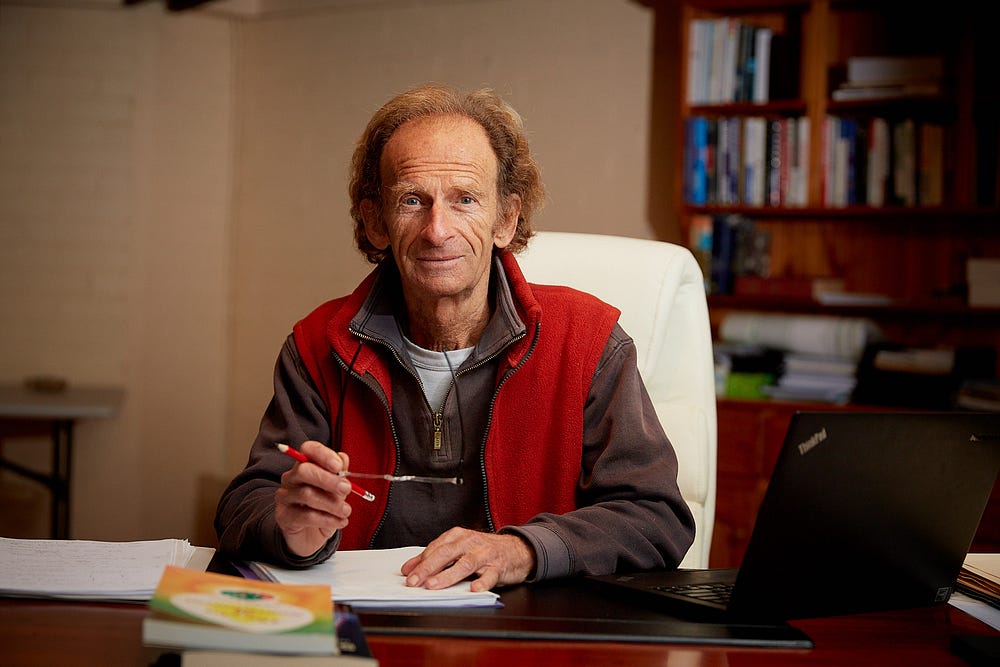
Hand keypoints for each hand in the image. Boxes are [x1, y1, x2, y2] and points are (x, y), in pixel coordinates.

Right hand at [274, 441, 353, 556]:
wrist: (310, 536)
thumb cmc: (324, 507)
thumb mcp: (336, 490)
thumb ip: (340, 474)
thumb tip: (343, 458)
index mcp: (304, 465)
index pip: (308, 449)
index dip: (323, 455)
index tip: (339, 467)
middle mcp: (291, 478)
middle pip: (304, 470)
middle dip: (328, 479)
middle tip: (347, 489)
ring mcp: (285, 497)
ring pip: (307, 494)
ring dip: (332, 503)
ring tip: (346, 511)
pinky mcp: (284, 516)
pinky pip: (306, 516)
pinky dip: (327, 519)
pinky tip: (340, 522)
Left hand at [399, 527, 535, 591]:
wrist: (516, 549)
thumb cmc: (482, 550)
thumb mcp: (458, 549)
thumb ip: (434, 557)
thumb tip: (409, 569)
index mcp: (458, 536)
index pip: (436, 548)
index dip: (420, 561)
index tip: (407, 574)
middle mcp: (470, 542)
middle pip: (446, 554)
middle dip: (428, 568)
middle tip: (414, 581)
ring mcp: (485, 554)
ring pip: (465, 564)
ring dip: (448, 575)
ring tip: (433, 585)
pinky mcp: (499, 567)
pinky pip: (490, 575)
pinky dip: (482, 582)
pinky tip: (474, 589)